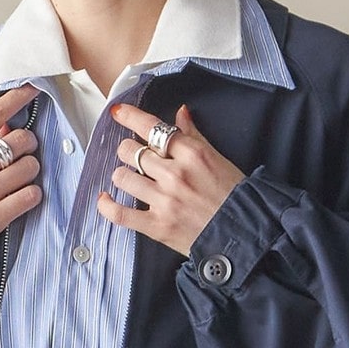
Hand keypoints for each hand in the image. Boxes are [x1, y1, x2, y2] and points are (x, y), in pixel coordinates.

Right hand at [0, 84, 41, 248]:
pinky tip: (21, 198)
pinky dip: (31, 195)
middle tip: (24, 153)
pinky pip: (30, 195)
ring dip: (30, 172)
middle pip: (19, 140)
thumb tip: (7, 125)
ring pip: (29, 167)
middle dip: (29, 144)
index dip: (16, 98)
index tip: (33, 89)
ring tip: (19, 180)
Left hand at [96, 102, 244, 256]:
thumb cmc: (233, 196)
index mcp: (191, 154)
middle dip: (128, 150)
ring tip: (130, 178)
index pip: (151, 127)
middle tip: (135, 156)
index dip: (129, 117)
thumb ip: (193, 135)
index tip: (118, 113)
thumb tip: (179, 113)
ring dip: (122, 175)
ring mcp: (164, 201)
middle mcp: (175, 175)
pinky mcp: (157, 226)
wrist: (243, 234)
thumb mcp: (217, 158)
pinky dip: (106, 205)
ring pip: (122, 177)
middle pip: (131, 151)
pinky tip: (105, 198)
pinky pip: (120, 213)